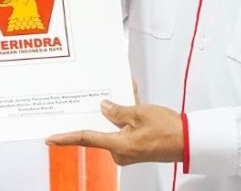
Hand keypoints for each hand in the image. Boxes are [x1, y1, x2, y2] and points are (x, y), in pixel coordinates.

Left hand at [45, 85, 183, 165]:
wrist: (190, 140)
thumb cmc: (167, 130)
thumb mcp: (139, 114)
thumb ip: (118, 111)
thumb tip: (104, 107)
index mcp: (119, 145)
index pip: (87, 139)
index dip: (66, 138)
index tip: (50, 139)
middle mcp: (121, 151)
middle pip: (100, 130)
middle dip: (97, 113)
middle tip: (90, 98)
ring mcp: (129, 149)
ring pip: (114, 126)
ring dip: (116, 111)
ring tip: (119, 90)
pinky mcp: (137, 145)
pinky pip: (125, 128)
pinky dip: (127, 114)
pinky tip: (130, 94)